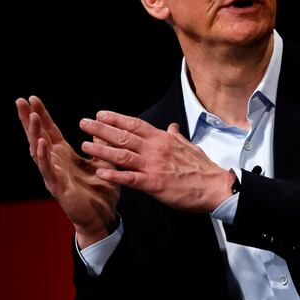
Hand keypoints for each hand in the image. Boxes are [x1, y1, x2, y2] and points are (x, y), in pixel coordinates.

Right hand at [16, 96, 118, 246]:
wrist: (102, 217)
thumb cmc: (100, 192)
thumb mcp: (103, 163)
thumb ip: (99, 147)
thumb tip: (100, 130)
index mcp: (64, 156)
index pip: (50, 131)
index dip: (42, 115)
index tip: (33, 98)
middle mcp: (55, 163)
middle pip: (38, 137)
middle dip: (29, 119)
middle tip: (20, 100)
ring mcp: (54, 175)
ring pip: (39, 151)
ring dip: (34, 133)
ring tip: (30, 116)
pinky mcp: (58, 187)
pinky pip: (48, 170)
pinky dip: (43, 156)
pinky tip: (40, 143)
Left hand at [78, 111, 234, 212]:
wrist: (215, 186)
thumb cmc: (203, 168)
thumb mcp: (189, 146)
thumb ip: (176, 137)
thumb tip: (172, 126)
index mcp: (163, 139)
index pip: (135, 124)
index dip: (116, 118)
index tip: (101, 114)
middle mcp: (155, 149)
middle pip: (124, 136)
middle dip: (102, 129)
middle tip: (84, 123)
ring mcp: (154, 166)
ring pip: (122, 155)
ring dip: (102, 149)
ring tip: (85, 144)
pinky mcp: (154, 184)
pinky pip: (130, 179)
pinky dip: (114, 175)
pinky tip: (100, 172)